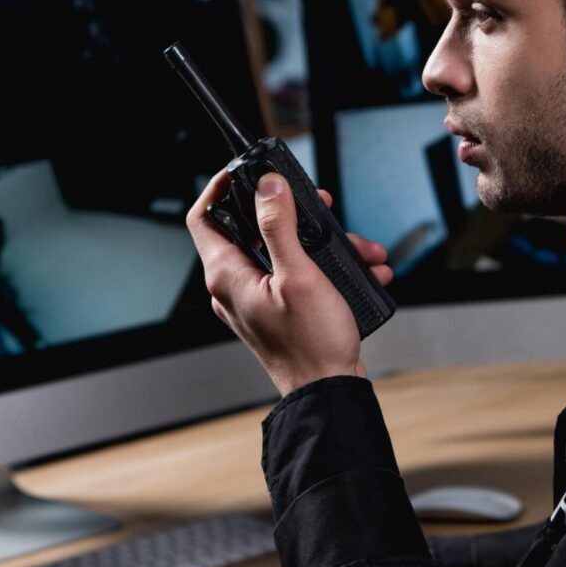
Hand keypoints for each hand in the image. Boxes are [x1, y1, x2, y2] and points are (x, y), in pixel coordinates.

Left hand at [187, 171, 392, 395]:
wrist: (328, 393)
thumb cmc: (311, 346)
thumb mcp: (299, 276)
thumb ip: (279, 226)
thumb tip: (268, 188)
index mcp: (226, 276)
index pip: (204, 217)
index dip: (220, 188)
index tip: (246, 172)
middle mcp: (234, 288)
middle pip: (252, 230)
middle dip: (294, 216)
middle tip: (320, 208)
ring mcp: (255, 301)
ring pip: (283, 253)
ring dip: (323, 246)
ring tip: (359, 251)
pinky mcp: (278, 312)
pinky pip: (297, 277)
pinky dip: (327, 270)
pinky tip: (361, 272)